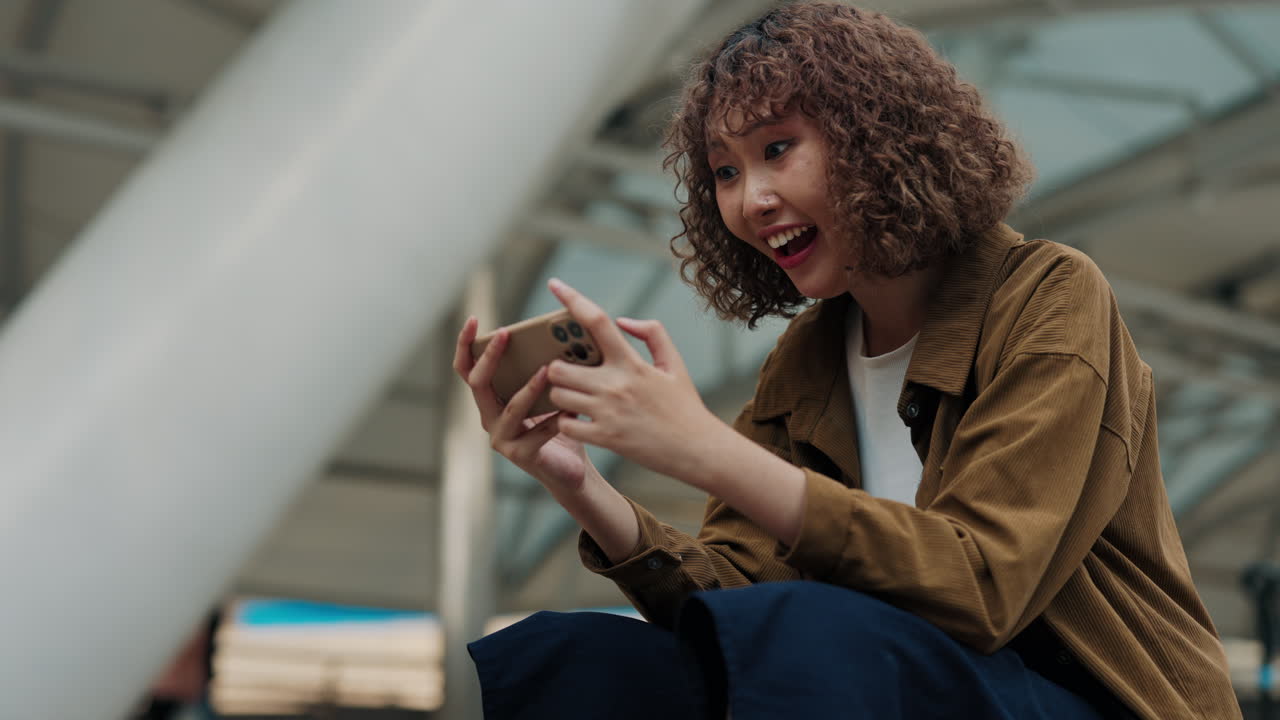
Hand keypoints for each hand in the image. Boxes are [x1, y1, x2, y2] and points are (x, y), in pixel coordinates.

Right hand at [452, 317, 598, 496]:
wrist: (570, 470)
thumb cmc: (558, 426)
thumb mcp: (547, 394)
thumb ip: (544, 370)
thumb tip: (557, 336)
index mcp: (491, 400)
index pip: (467, 369)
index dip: (465, 345)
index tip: (473, 319)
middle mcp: (489, 418)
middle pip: (478, 383)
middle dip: (490, 356)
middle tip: (505, 333)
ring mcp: (502, 438)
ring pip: (512, 407)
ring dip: (530, 387)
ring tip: (548, 370)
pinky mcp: (520, 455)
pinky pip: (538, 432)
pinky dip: (556, 418)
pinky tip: (571, 409)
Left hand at [545, 278, 724, 482]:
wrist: (696, 449)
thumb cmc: (684, 405)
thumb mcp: (674, 364)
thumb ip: (652, 333)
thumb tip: (623, 321)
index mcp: (631, 362)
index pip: (597, 320)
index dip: (572, 299)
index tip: (555, 284)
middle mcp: (615, 384)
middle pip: (559, 366)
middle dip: (557, 368)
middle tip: (569, 373)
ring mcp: (607, 412)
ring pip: (558, 395)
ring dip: (560, 395)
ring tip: (574, 397)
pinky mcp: (604, 437)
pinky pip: (565, 424)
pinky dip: (566, 422)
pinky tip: (578, 420)